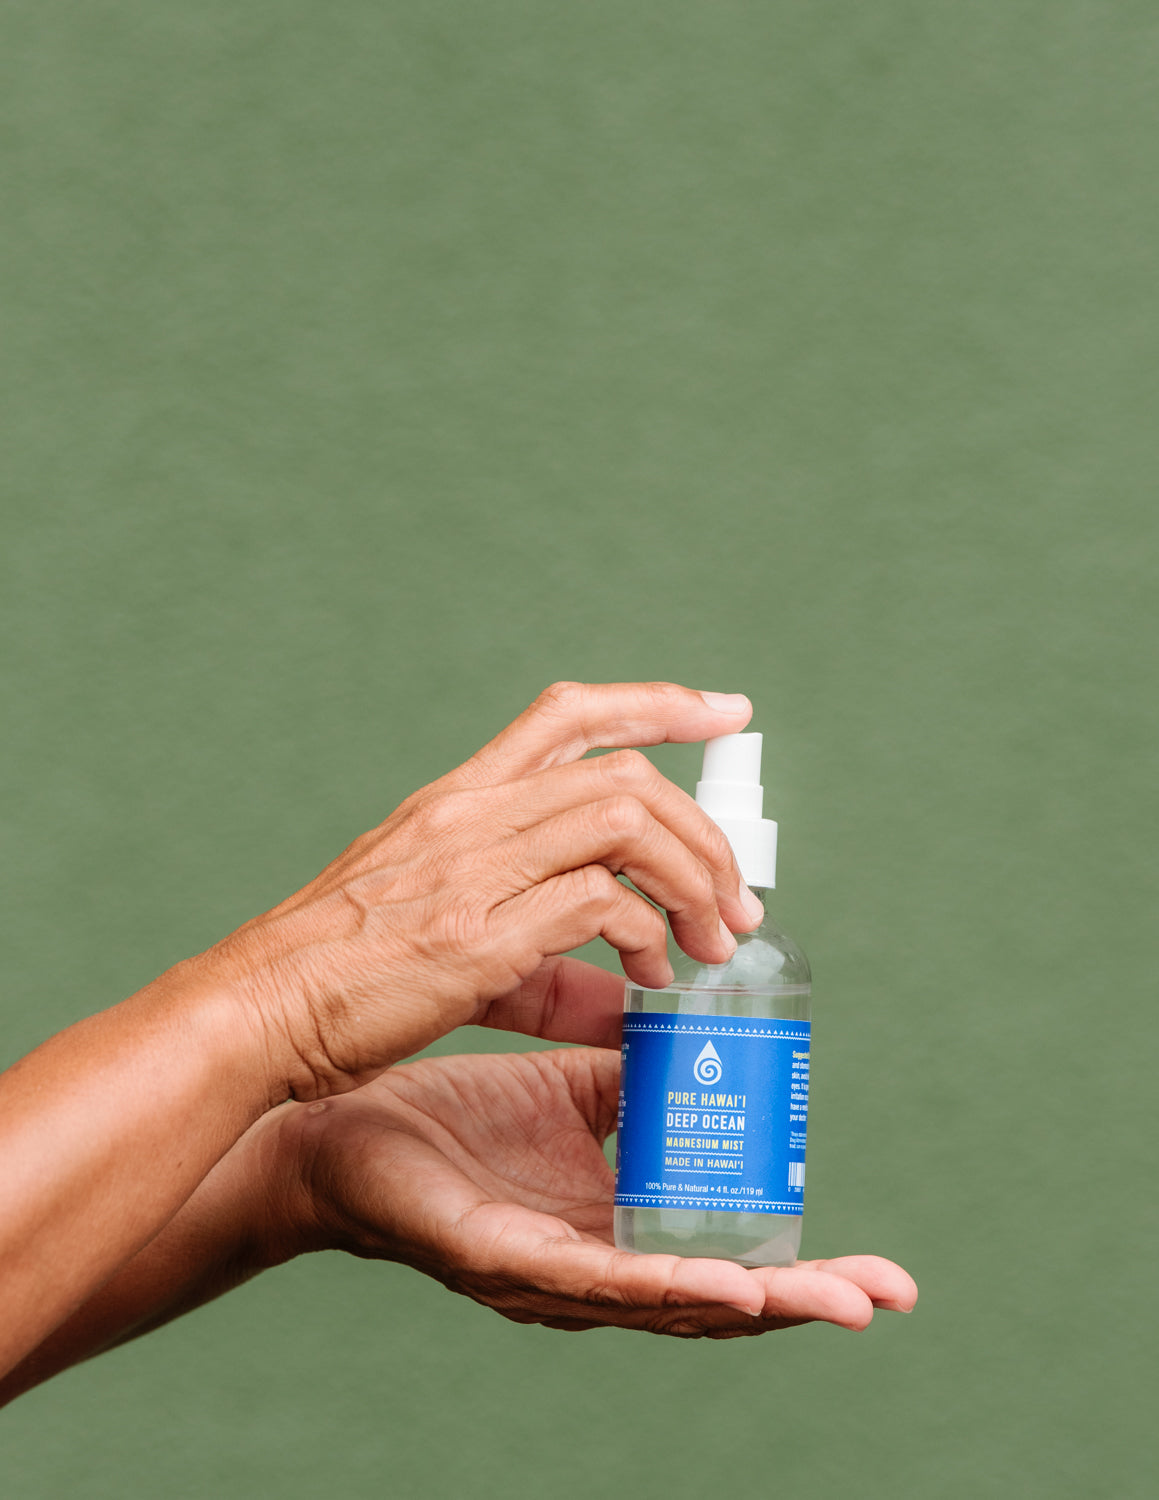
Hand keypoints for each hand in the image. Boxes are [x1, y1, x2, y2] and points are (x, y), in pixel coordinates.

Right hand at [218, 682, 764, 1096]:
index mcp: (457, 800)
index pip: (569, 713)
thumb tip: (620, 997)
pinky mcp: (477, 934)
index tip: (725, 713)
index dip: (658, 705)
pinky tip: (650, 977)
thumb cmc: (341, 976)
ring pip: (624, 822)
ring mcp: (472, 868)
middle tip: (738, 896)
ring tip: (713, 938)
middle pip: (623, 775)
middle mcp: (470, 816)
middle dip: (702, 830)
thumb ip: (540, 959)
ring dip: (691, 878)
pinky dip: (646, 934)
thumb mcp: (442, 933)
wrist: (256, 1011)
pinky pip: (598, 904)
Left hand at [273, 1040, 916, 1335]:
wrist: (336, 1123)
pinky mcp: (502, 1258)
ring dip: (755, 1303)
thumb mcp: (561, 1087)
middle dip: (801, 1299)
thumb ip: (627, 1072)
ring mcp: (548, 1273)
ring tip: (833, 1301)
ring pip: (667, 1300)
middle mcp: (588, 1265)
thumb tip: (689, 1027)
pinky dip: (665, 1285)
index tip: (877, 1269)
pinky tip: (727, 1286)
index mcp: (609, 1227)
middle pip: (712, 1296)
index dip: (797, 1266)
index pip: (720, 1257)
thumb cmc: (447, 1117)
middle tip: (886, 1297)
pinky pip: (592, 1278)